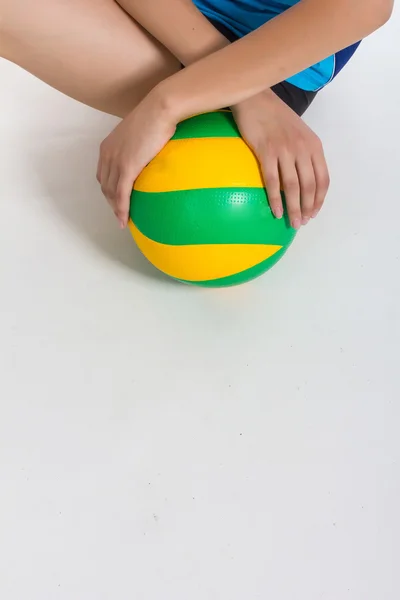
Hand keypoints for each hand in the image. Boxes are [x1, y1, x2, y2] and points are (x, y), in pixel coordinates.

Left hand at [97, 89, 176, 228]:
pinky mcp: (127, 167)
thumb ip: (139, 145)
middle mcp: (108, 154)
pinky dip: (121, 209)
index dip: (108, 190)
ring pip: (110, 193)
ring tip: (123, 220)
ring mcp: (116, 161)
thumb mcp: (142, 132)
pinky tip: (125, 219)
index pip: (103, 174)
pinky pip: (121, 194)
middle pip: (104, 185)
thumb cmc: (157, 117)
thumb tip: (150, 152)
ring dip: (115, 209)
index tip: (116, 200)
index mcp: (108, 146)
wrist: (160, 109)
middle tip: (120, 214)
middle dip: (110, 202)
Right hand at [232, 90, 329, 228]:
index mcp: (313, 145)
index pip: (322, 178)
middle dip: (307, 208)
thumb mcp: (297, 134)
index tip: (313, 213)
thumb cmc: (274, 117)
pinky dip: (275, 199)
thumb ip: (302, 154)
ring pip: (293, 186)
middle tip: (302, 223)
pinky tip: (276, 211)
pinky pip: (273, 181)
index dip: (319, 199)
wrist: (256, 98)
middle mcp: (302, 148)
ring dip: (294, 208)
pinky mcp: (266, 151)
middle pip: (309, 186)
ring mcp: (285, 150)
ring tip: (292, 222)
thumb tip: (300, 182)